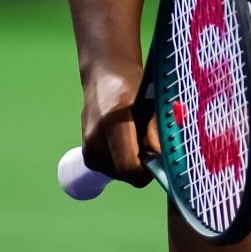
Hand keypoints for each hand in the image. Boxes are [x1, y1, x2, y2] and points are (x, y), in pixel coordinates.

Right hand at [79, 62, 153, 187]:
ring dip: (133, 162)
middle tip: (149, 141)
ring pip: (120, 174)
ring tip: (135, 137)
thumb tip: (163, 158)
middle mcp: (95, 139)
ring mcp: (88, 149)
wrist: (104, 77)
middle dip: (143, 164)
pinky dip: (123, 160)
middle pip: (126, 173)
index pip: (129, 166)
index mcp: (112, 122)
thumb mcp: (151, 101)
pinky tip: (125, 141)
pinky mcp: (87, 155)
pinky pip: (112, 170)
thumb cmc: (132, 85)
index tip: (160, 156)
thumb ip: (155, 130)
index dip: (148, 169)